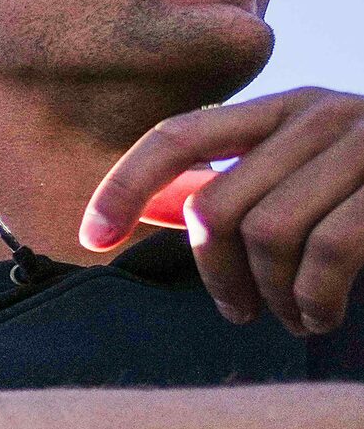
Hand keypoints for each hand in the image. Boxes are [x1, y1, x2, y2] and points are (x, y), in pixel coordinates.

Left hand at [81, 86, 363, 334]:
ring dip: (270, 294)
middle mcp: (319, 114)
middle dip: (217, 274)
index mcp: (282, 110)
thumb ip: (243, 187)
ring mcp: (363, 144)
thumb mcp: (307, 176)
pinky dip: (314, 298)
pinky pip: (328, 252)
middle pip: (216, 205)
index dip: (125, 186)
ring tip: (289, 317)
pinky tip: (319, 316)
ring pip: (267, 232)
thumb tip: (154, 213)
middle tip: (238, 312)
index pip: (179, 136)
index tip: (92, 239)